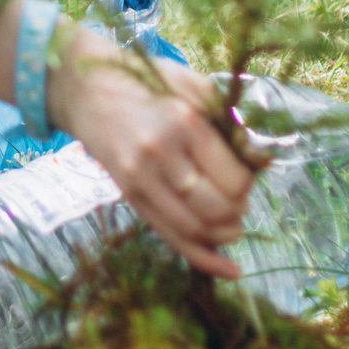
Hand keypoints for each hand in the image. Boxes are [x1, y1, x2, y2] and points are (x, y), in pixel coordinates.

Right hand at [49, 29, 253, 279]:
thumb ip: (227, 118)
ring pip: (196, 229)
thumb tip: (262, 159)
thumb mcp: (190, 83)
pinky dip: (204, 258)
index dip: (248, 185)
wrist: (86, 90)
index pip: (233, 179)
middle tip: (240, 201)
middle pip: (217, 209)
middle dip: (238, 212)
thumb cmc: (144, 80)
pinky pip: (171, 237)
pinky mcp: (129, 196)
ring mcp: (140, 179)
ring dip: (224, 235)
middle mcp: (161, 154)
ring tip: (233, 225)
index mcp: (182, 121)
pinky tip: (229, 269)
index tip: (248, 174)